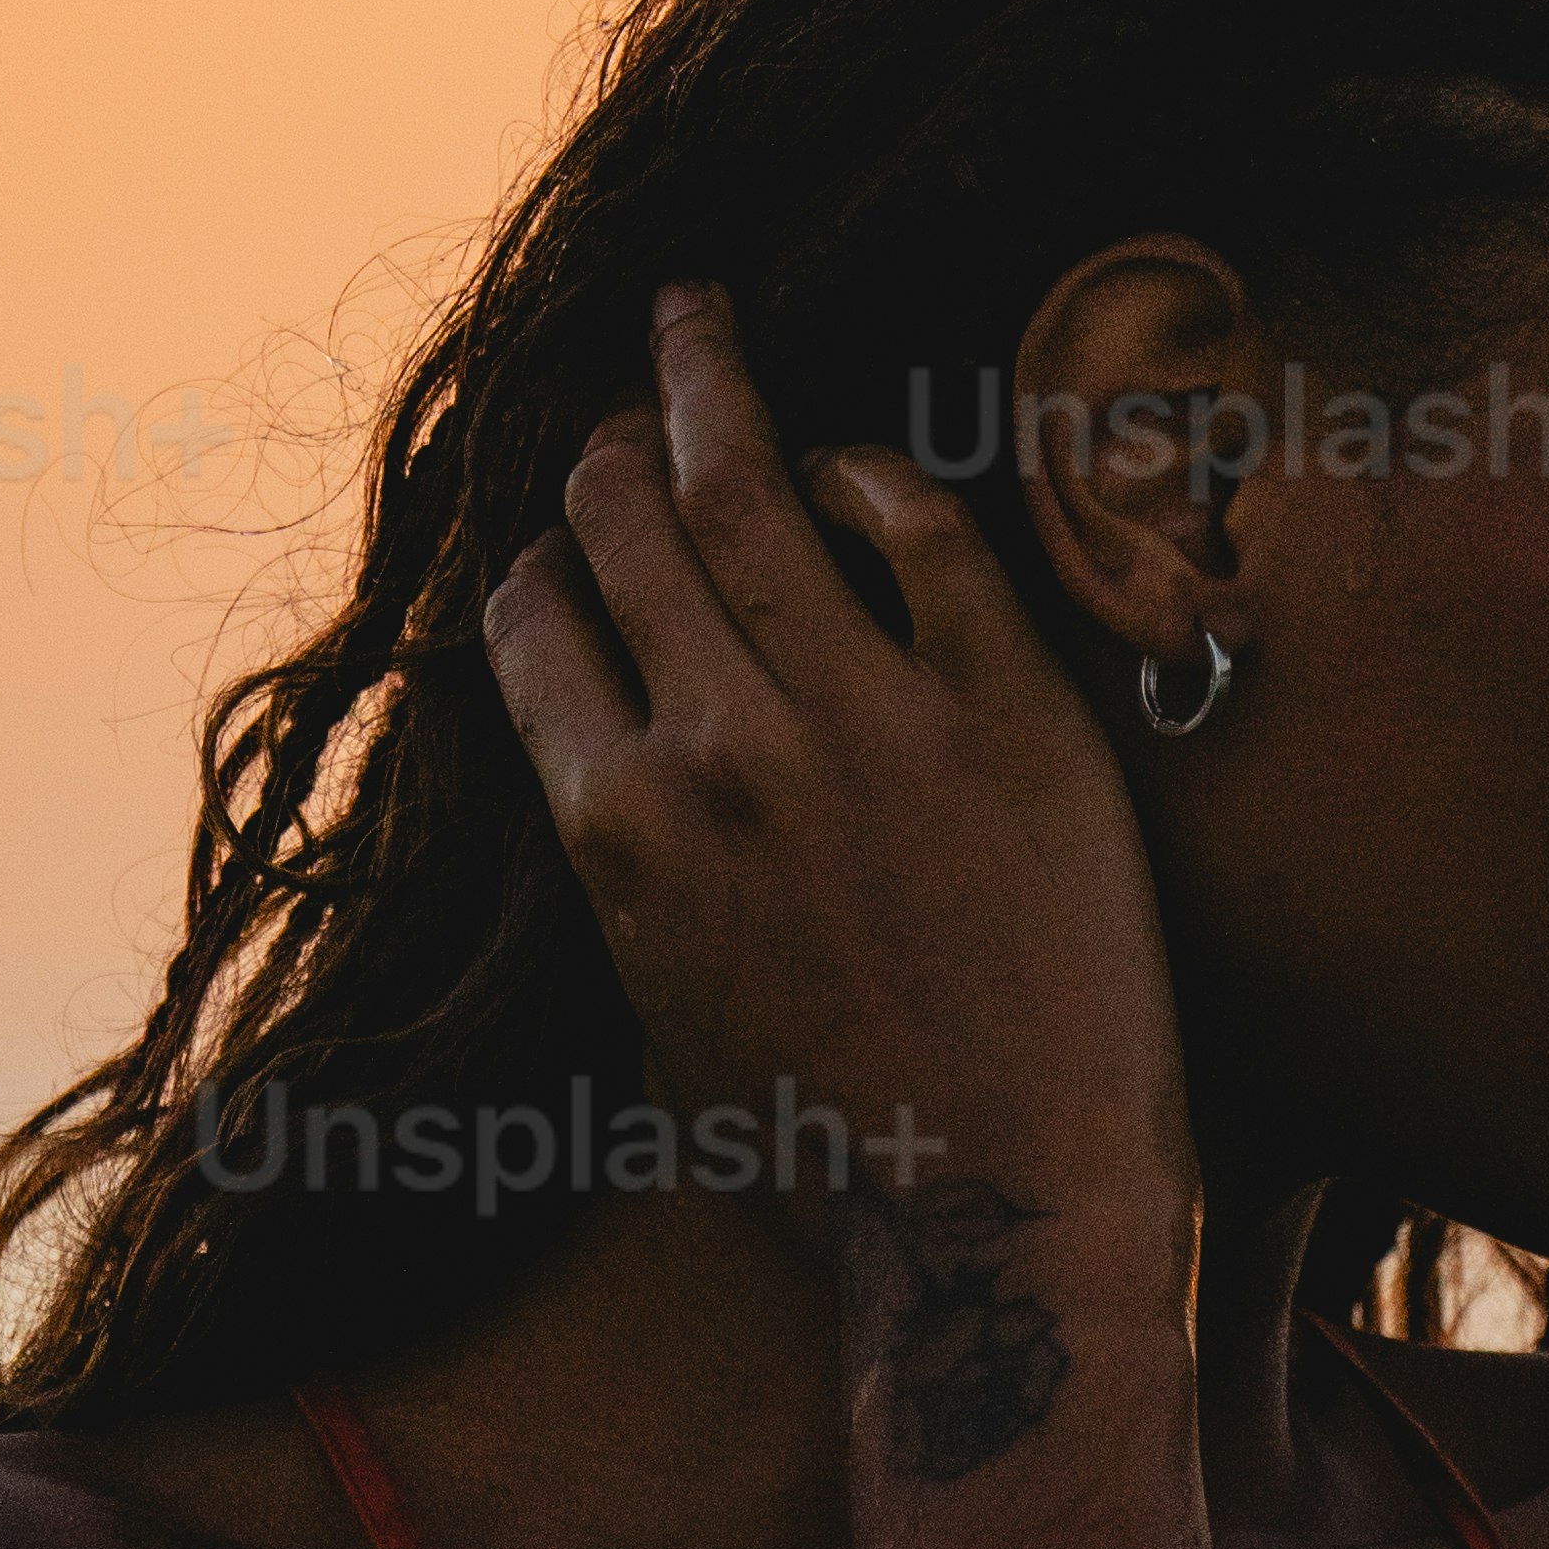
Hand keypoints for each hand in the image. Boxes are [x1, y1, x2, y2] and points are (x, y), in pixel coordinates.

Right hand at [483, 285, 1188, 1238]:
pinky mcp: (1011, 713)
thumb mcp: (664, 1033)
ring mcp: (866, 720)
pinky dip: (869, 474)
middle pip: (629, 531)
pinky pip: (925, 536)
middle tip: (621, 403)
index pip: (537, 628)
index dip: (542, 565)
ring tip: (695, 321)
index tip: (559, 537)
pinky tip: (851, 458)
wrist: (1009, 1226)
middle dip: (611, 450)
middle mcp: (720, 753)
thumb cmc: (833, 1171)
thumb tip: (604, 809)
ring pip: (749, 496)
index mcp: (616, 834)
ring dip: (706, 388)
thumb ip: (626, 894)